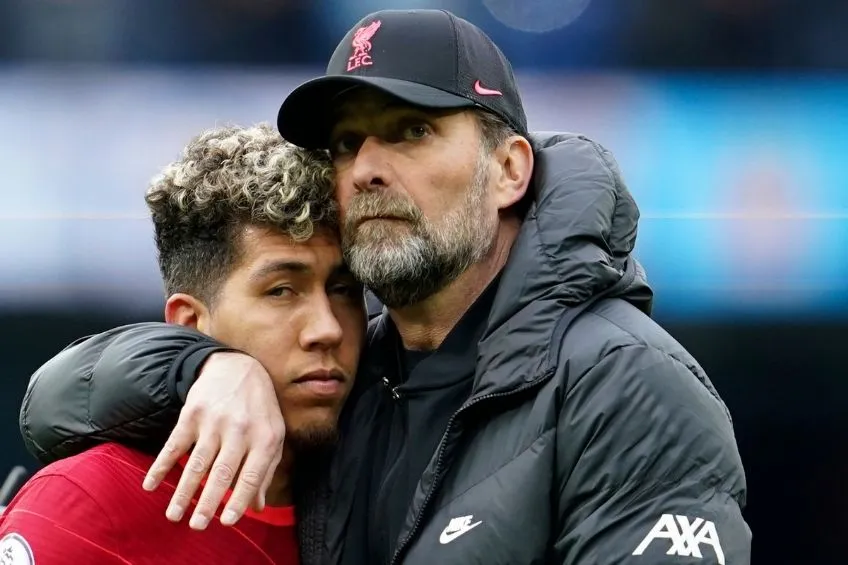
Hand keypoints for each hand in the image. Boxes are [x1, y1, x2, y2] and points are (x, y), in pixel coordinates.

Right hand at [141, 351, 284, 529]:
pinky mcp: (192, 414)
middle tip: (198, 526)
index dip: (239, 500)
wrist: (237, 367)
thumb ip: (266, 470)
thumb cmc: (260, 409)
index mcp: (265, 437)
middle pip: (222, 472)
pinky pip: (174, 444)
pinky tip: (151, 485)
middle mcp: (240, 429)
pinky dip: (161, 466)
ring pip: (196, 462)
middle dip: (208, 502)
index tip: (227, 522)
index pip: (252, 475)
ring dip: (183, 491)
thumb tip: (258, 507)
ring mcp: (214, 421)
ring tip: (174, 515)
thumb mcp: (272, 435)